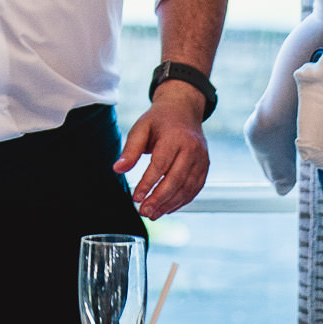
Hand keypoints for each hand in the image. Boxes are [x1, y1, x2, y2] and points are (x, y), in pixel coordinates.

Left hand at [115, 84, 211, 217]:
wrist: (184, 110)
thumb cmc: (159, 121)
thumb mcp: (141, 128)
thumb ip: (130, 150)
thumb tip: (117, 169)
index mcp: (175, 137)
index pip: (160, 164)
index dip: (148, 183)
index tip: (136, 197)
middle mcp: (192, 148)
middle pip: (176, 179)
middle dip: (159, 199)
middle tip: (144, 211)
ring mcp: (202, 159)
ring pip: (187, 187)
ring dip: (169, 204)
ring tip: (153, 213)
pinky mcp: (205, 167)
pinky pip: (194, 189)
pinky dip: (181, 201)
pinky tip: (167, 208)